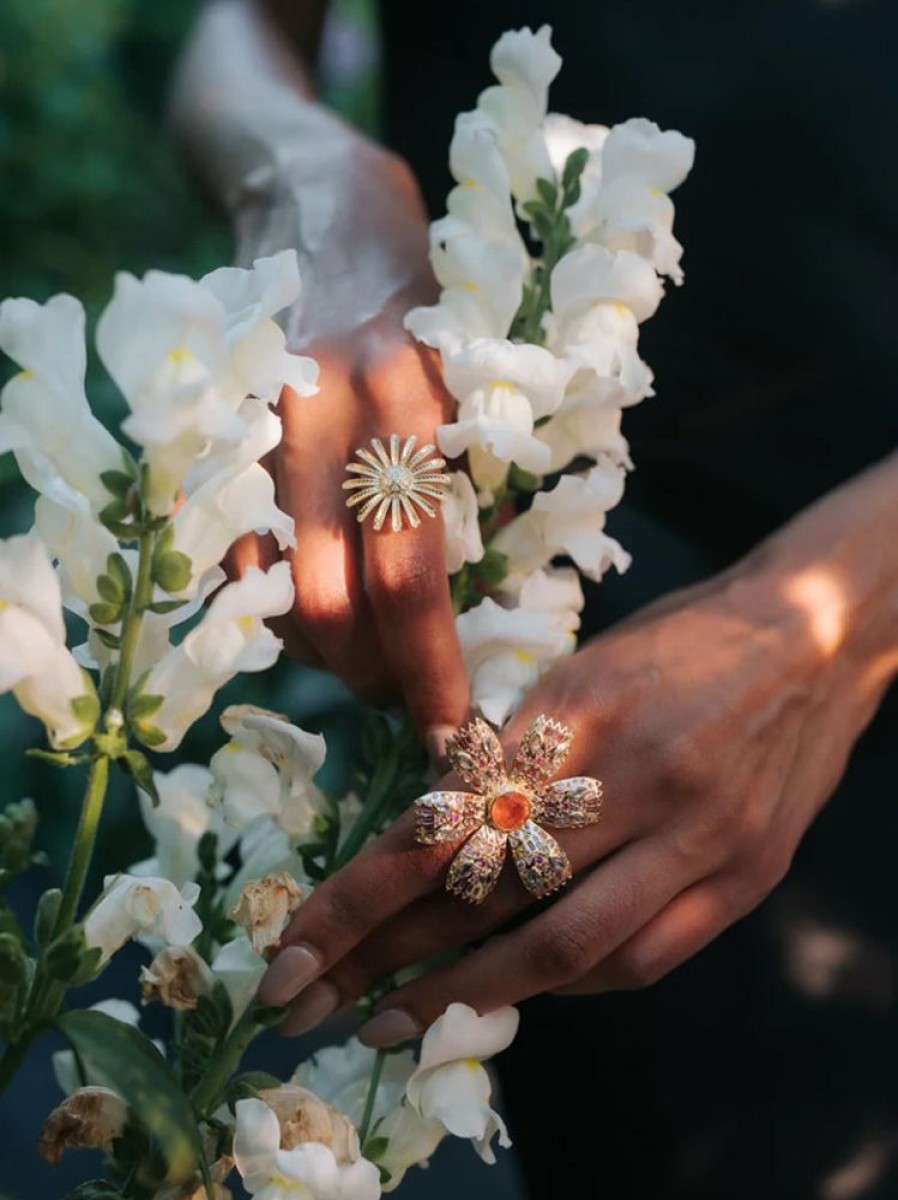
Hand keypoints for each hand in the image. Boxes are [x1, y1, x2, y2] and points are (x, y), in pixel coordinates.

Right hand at [229, 139, 468, 749]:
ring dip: (328, 655)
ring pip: (281, 592)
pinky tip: (321, 614)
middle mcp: (328, 417)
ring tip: (372, 663)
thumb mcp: (482, 389)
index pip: (415, 577)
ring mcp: (261, 427)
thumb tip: (490, 626)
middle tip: (410, 704)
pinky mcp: (220, 439)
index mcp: (415, 404)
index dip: (434, 671)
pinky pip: (240, 561)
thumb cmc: (433, 310)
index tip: (457, 733)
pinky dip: (280, 611)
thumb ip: (483, 498)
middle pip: (336, 601)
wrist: (328, 220)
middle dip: (376, 679)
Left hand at [259, 536, 890, 1041]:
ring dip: (472, 994)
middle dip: (391, 955)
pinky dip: (570, 985)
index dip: (365, 892)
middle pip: (493, 889)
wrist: (812, 635)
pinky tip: (517, 994)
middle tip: (313, 1002)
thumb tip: (428, 825)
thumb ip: (512, 748)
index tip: (299, 942)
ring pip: (566, 942)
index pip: (450, 818)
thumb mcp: (580, 669)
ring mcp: (700, 835)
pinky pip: (643, 956)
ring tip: (398, 1024)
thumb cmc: (680, 639)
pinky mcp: (745, 876)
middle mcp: (638, 778)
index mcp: (581, 709)